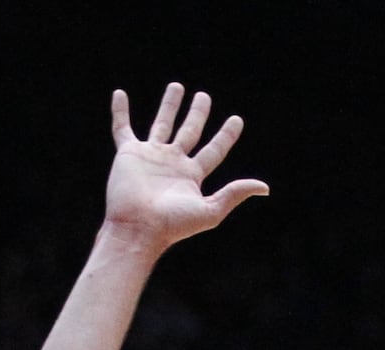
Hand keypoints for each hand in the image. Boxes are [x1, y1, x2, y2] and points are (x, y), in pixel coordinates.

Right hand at [103, 83, 267, 251]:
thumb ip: (234, 194)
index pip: (214, 150)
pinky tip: (120, 94)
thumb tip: (264, 187)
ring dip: (170, 106)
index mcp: (192, 175)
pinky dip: (119, 111)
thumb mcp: (211, 210)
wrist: (139, 227)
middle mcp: (173, 163)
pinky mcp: (128, 153)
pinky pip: (122, 128)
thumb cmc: (174, 224)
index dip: (226, 136)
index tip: (237, 120)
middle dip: (198, 114)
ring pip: (162, 124)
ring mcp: (150, 156)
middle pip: (190, 132)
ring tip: (178, 86)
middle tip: (204, 96)